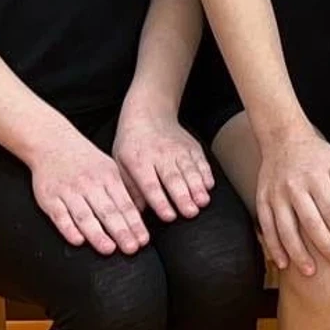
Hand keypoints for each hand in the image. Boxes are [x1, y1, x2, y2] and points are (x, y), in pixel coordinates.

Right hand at [33, 130, 148, 254]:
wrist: (53, 144)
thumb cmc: (86, 161)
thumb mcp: (109, 169)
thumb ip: (123, 190)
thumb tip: (140, 214)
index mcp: (108, 178)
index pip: (124, 204)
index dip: (134, 223)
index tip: (143, 240)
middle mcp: (90, 185)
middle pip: (108, 212)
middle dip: (122, 231)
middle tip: (132, 248)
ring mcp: (69, 192)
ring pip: (85, 216)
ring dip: (97, 234)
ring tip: (109, 249)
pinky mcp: (49, 199)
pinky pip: (60, 216)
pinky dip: (69, 229)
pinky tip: (78, 241)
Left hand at [115, 108, 213, 222]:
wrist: (149, 113)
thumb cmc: (132, 143)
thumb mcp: (120, 163)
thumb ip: (130, 188)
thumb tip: (137, 212)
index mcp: (139, 161)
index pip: (151, 185)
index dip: (161, 202)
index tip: (169, 216)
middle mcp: (161, 155)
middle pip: (173, 179)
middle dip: (183, 197)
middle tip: (191, 213)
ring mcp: (179, 150)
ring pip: (190, 170)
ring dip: (197, 188)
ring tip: (202, 202)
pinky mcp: (192, 146)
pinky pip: (201, 161)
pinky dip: (206, 174)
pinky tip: (209, 186)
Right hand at [256, 127, 329, 275]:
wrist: (283, 139)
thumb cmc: (318, 154)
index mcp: (315, 177)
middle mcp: (294, 186)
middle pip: (309, 222)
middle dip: (324, 245)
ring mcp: (275, 194)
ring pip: (285, 229)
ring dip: (298, 253)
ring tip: (310, 271)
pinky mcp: (262, 200)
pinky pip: (267, 228)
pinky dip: (274, 247)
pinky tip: (283, 263)